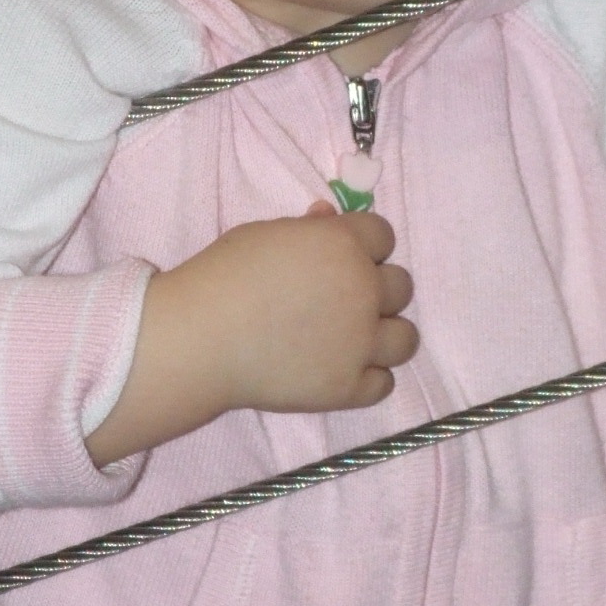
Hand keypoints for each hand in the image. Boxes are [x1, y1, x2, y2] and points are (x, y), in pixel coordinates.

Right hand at [86, 205, 417, 464]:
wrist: (200, 339)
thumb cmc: (223, 277)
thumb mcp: (264, 235)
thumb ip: (307, 229)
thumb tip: (328, 219)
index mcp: (344, 245)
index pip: (384, 236)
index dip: (364, 246)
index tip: (340, 259)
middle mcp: (364, 290)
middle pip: (401, 286)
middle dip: (375, 290)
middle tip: (339, 301)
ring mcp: (361, 342)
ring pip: (406, 338)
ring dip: (384, 336)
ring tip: (353, 340)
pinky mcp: (349, 386)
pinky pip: (383, 383)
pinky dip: (366, 378)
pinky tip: (340, 370)